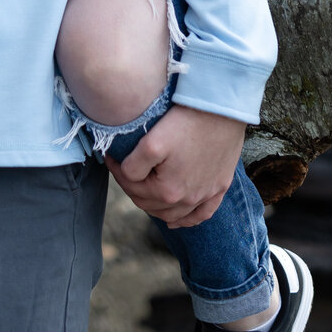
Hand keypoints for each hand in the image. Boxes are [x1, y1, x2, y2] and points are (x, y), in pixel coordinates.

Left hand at [108, 106, 245, 228]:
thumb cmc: (185, 123)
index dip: (118, 173)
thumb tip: (126, 175)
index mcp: (168, 191)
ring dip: (155, 206)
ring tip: (143, 191)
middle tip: (124, 171)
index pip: (133, 188)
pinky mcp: (220, 186)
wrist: (221, 109)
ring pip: (174, 214)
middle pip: (151, 203)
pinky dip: (187, 220)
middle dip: (133, 188)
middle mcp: (188, 200)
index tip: (110, 157)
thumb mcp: (151, 143)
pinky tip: (176, 222)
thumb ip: (133, 166)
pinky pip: (202, 215)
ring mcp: (206, 195)